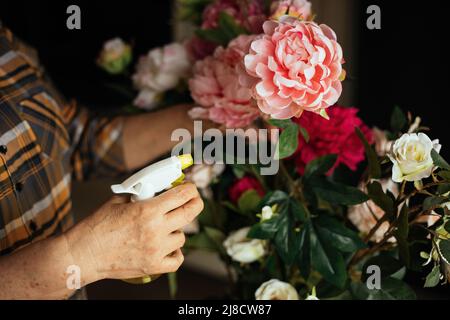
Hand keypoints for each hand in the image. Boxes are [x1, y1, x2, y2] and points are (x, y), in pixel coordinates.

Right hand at [65, 183, 202, 281]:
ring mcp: (156, 250)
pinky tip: (166, 246)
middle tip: (192, 200)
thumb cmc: (97, 226)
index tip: (190, 188)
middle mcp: (156, 230)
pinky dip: (175, 252)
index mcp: (148, 210)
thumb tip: (158, 187)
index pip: (182, 196)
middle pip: (190, 213)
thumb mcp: (119, 200)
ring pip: (182, 237)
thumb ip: (141, 193)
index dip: (191, 189)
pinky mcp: (153, 266)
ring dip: (175, 230)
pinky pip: (177, 259)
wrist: (84, 253)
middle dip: (195, 203)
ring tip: (162, 228)